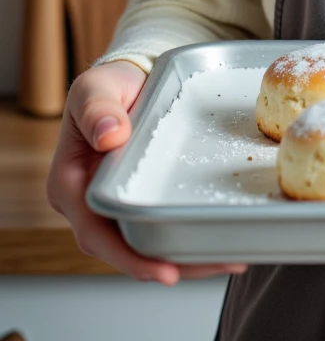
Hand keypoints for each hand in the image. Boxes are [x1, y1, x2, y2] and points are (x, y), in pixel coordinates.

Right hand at [47, 59, 247, 285]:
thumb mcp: (97, 88)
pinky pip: (159, 225)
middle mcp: (89, 203)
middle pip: (125, 248)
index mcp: (70, 183)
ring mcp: (114, 204)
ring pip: (146, 243)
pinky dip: (186, 237)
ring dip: (185, 256)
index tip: (165, 270)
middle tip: (216, 263)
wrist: (128, 78)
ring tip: (229, 258)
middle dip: (168, 263)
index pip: (95, 232)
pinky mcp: (138, 199)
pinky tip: (219, 240)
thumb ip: (98, 110)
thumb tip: (109, 136)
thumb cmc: (108, 85)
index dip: (129, 256)